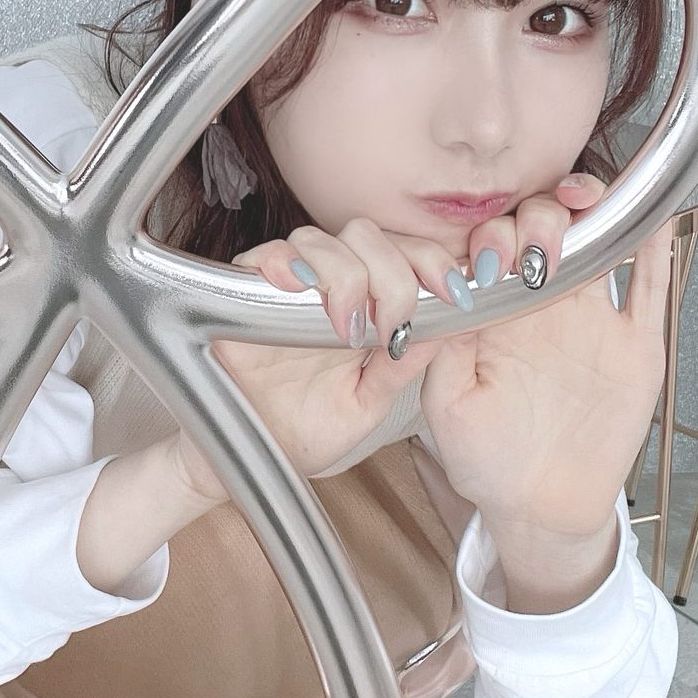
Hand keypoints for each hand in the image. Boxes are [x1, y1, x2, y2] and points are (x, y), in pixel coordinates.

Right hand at [175, 215, 471, 497]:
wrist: (249, 461)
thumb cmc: (305, 432)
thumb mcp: (368, 403)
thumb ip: (402, 365)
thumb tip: (446, 325)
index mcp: (365, 306)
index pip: (404, 254)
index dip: (433, 263)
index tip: (455, 296)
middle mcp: (327, 288)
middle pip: (366, 236)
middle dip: (393, 272)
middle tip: (393, 323)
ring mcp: (284, 288)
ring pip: (319, 240)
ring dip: (344, 274)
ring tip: (346, 328)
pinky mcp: (242, 295)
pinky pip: (262, 257)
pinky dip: (283, 263)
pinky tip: (298, 288)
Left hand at [421, 172, 672, 541]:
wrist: (543, 507)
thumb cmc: (487, 460)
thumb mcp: (446, 406)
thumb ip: (441, 351)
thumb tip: (444, 295)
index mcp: (494, 313)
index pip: (491, 247)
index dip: (487, 233)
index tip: (485, 255)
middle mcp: (542, 306)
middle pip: (542, 231)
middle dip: (534, 220)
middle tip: (527, 251)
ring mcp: (591, 320)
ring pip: (594, 242)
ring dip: (587, 212)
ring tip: (581, 202)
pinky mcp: (635, 345)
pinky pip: (650, 288)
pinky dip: (656, 248)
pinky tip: (653, 216)